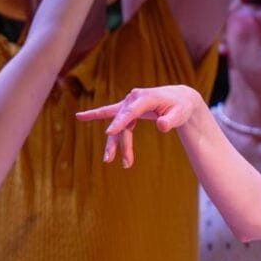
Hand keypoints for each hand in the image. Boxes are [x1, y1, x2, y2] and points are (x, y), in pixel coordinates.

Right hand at [78, 83, 209, 167]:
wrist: (179, 98)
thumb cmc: (180, 107)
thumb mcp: (180, 114)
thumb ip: (170, 120)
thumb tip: (162, 127)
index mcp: (145, 98)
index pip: (130, 112)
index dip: (120, 122)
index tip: (109, 132)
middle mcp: (133, 99)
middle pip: (121, 122)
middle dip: (118, 142)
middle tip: (114, 161)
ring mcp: (128, 103)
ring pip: (118, 125)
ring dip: (116, 144)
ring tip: (116, 162)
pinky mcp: (127, 109)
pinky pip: (110, 114)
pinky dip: (95, 115)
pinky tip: (79, 116)